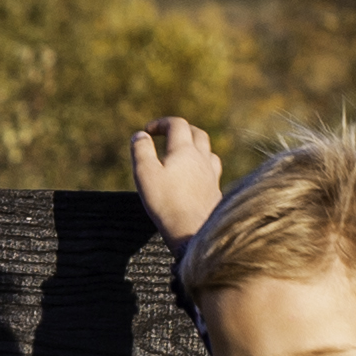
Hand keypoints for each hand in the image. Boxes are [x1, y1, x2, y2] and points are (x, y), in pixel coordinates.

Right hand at [126, 117, 222, 250]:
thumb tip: (140, 135)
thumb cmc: (166, 202)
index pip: (176, 124)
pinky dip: (202, 167)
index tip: (148, 131)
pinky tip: (196, 177)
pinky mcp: (215, 192)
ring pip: (208, 152)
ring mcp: (212, 175)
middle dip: (181, 130)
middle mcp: (202, 159)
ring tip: (184, 154)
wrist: (193, 232)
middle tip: (167, 136)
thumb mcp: (144, 173)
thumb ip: (140, 150)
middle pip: (197, 133)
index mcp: (184, 150)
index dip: (161, 123)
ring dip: (196, 147)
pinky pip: (212, 171)